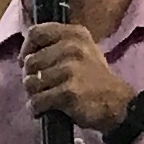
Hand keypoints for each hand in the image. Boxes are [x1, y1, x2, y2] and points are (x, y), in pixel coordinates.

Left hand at [18, 22, 136, 131]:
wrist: (117, 103)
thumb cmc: (95, 78)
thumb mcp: (83, 50)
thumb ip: (57, 45)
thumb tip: (26, 53)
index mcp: (74, 34)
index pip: (35, 33)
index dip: (26, 49)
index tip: (27, 61)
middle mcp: (72, 47)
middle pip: (30, 61)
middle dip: (30, 77)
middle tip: (42, 86)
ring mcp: (70, 69)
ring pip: (31, 82)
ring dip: (34, 94)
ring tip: (46, 97)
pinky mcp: (68, 91)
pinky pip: (37, 101)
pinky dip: (37, 109)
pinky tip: (46, 109)